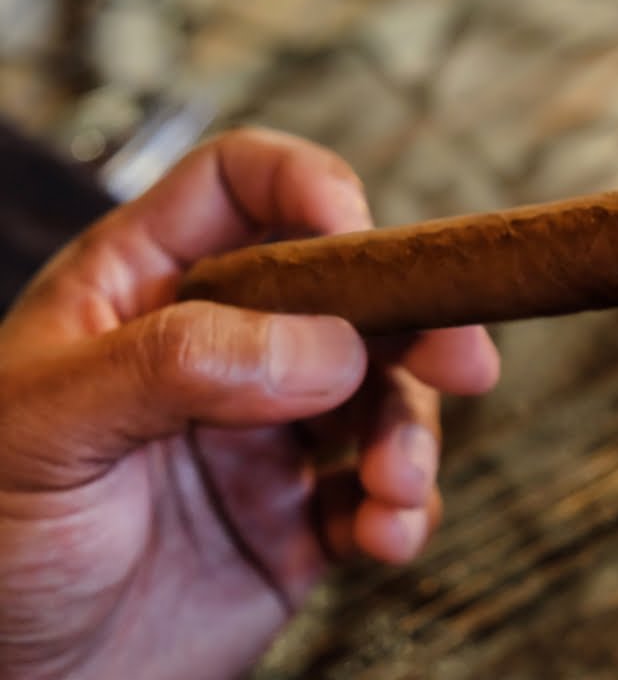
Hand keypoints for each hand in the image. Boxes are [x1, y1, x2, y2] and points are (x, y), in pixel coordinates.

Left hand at [0, 129, 498, 679]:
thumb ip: (179, 364)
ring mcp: (264, 435)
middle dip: (414, 322)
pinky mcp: (297, 519)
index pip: (240, 189)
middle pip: (345, 293)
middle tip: (462, 360)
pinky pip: (379, 496)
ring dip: (411, 436)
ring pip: (381, 398)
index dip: (307, 187)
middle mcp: (218, 352)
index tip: (359, 237)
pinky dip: (403, 511)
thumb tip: (327, 348)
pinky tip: (384, 536)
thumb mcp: (49, 427)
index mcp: (143, 292)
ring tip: (395, 486)